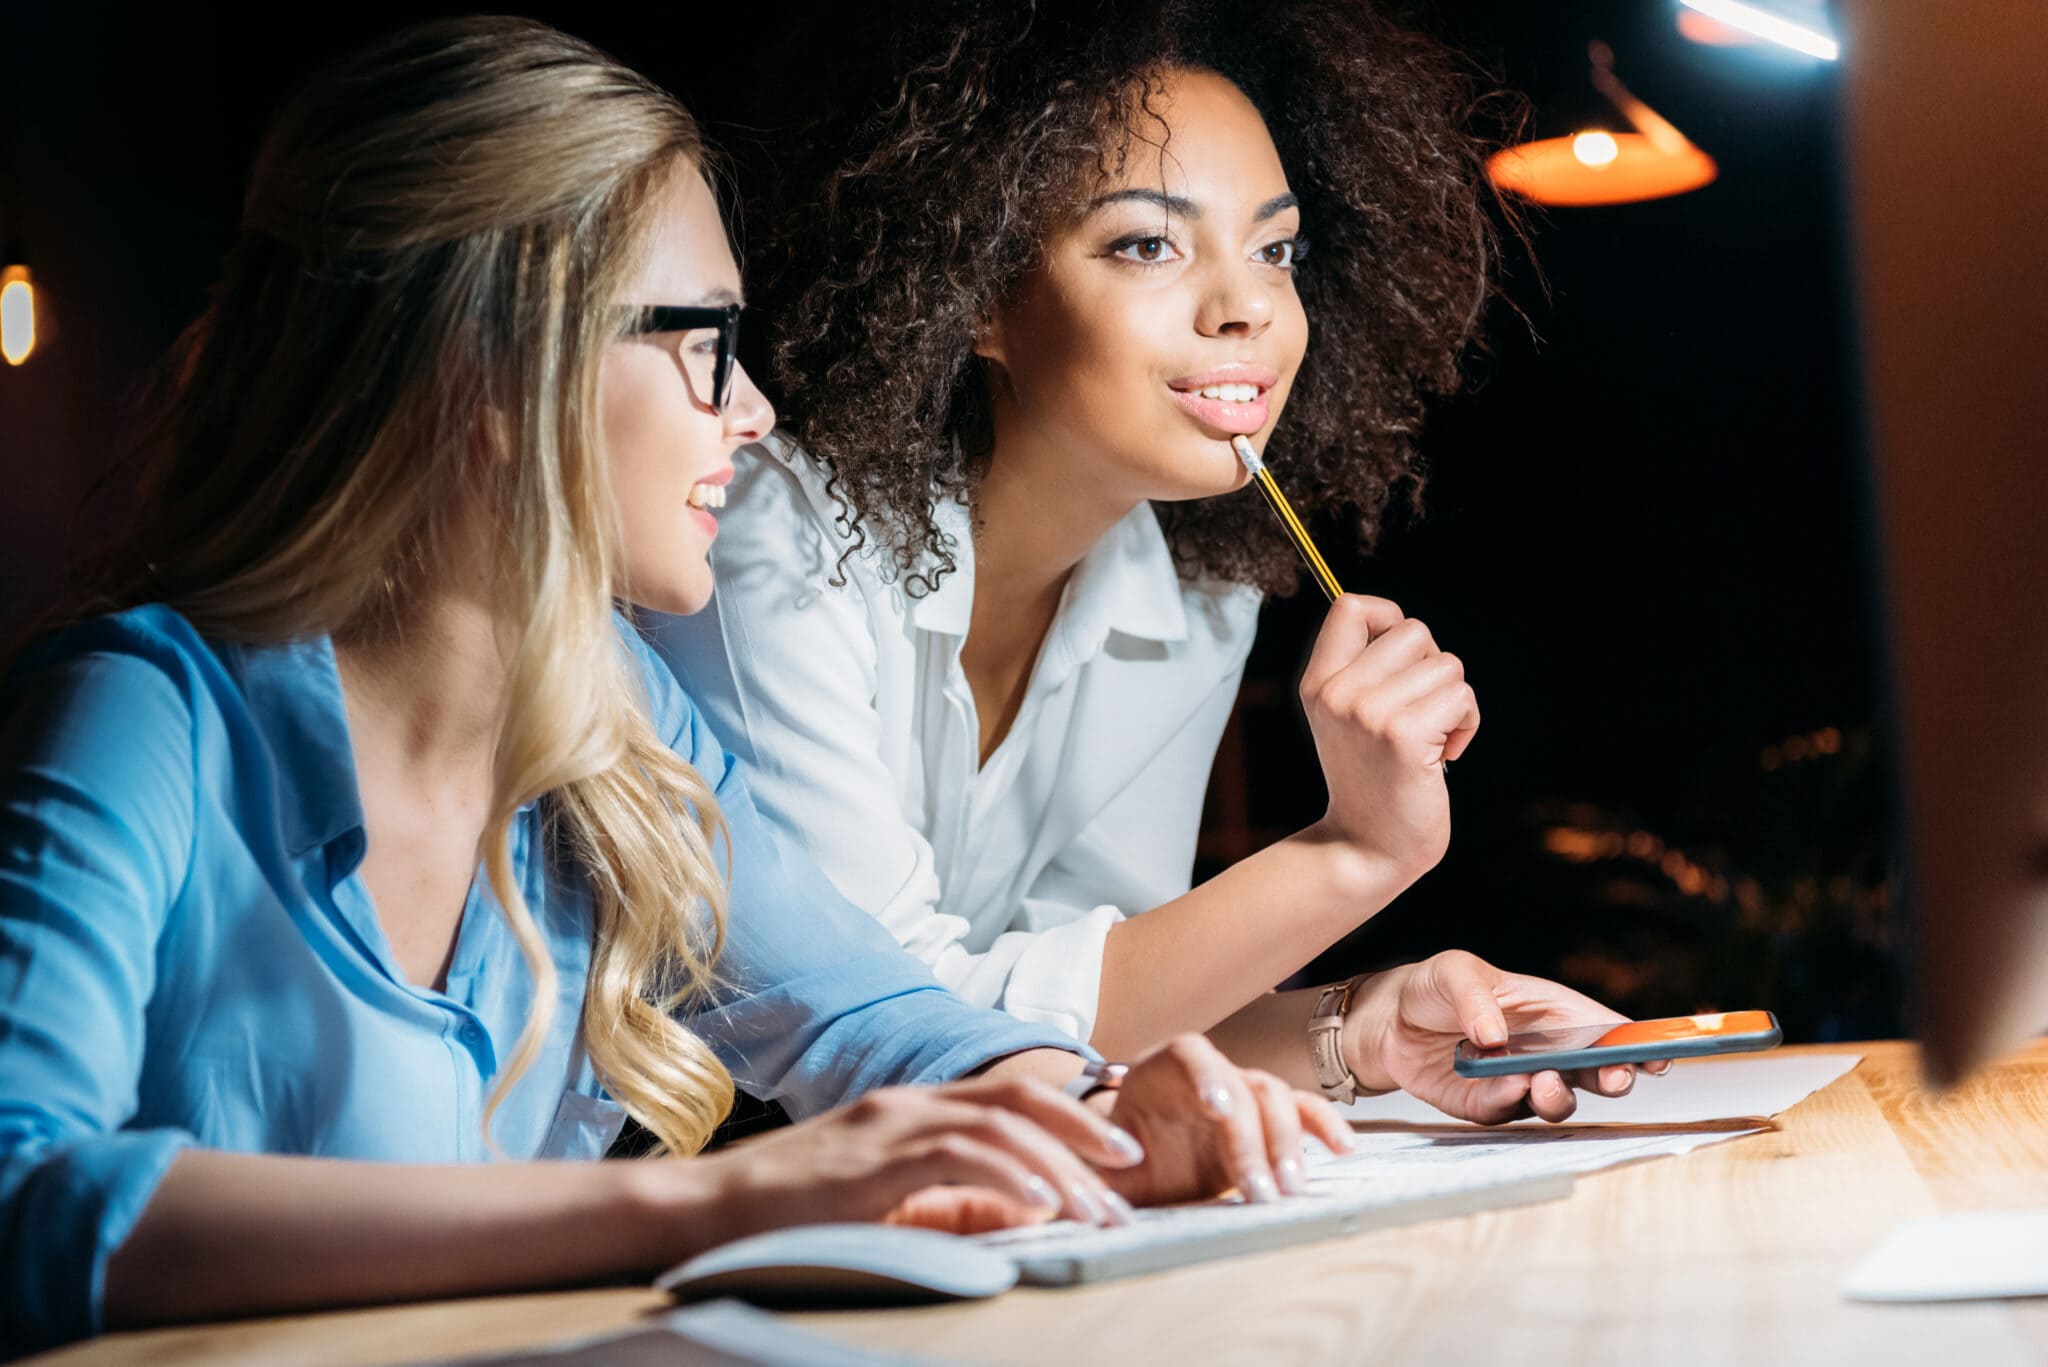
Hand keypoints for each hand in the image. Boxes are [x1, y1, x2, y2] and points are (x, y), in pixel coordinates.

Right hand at [695, 1074, 1146, 1241]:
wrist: (708, 1208)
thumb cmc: (792, 1210)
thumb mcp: (883, 1196)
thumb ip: (948, 1195)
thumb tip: (1024, 1212)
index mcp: (914, 1107)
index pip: (1009, 1094)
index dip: (1071, 1114)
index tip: (1116, 1148)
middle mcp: (909, 1103)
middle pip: (1018, 1097)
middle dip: (1084, 1130)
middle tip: (1132, 1168)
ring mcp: (889, 1125)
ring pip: (999, 1126)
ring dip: (1059, 1166)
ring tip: (1099, 1205)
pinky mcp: (871, 1160)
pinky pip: (954, 1156)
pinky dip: (1005, 1174)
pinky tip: (1039, 1200)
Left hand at [1097, 1034, 1355, 1206]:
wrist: (1133, 1164)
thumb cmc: (1113, 1162)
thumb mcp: (1095, 1168)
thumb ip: (1093, 1176)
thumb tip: (1090, 1198)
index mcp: (1159, 1071)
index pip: (1189, 1055)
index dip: (1208, 1076)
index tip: (1217, 1109)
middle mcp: (1206, 1075)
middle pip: (1241, 1086)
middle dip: (1253, 1139)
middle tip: (1257, 1191)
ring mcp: (1241, 1094)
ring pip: (1275, 1100)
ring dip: (1286, 1145)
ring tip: (1287, 1191)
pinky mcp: (1266, 1122)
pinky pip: (1301, 1112)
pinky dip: (1323, 1125)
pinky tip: (1344, 1150)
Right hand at [1298, 596, 1478, 879]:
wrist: (1364, 850)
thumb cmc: (1371, 782)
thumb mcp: (1346, 719)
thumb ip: (1365, 672)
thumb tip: (1409, 630)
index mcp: (1318, 683)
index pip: (1350, 607)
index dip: (1388, 618)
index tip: (1402, 661)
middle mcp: (1336, 693)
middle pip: (1413, 630)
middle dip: (1432, 667)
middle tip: (1421, 711)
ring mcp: (1367, 712)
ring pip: (1445, 664)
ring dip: (1453, 701)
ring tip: (1433, 738)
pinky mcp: (1402, 735)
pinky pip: (1460, 697)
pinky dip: (1466, 724)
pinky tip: (1444, 754)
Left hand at [1344, 950, 1667, 1123]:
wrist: (1389, 1022)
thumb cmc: (1435, 987)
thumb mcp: (1454, 973)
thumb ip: (1476, 999)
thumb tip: (1495, 1037)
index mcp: (1554, 1012)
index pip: (1607, 1030)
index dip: (1637, 1045)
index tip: (1657, 1056)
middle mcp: (1548, 1052)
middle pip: (1596, 1074)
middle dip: (1613, 1079)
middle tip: (1612, 1078)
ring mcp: (1521, 1083)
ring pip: (1559, 1102)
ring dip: (1559, 1096)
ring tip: (1544, 1079)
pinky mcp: (1489, 1107)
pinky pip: (1507, 1113)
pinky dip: (1507, 1102)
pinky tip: (1500, 1086)